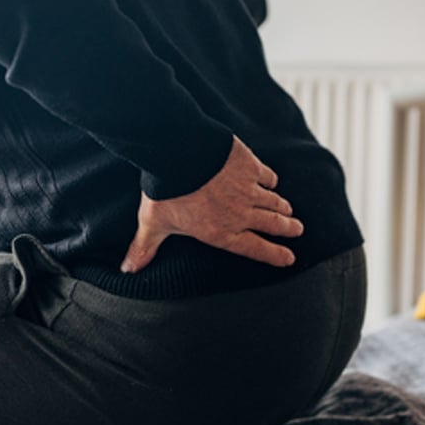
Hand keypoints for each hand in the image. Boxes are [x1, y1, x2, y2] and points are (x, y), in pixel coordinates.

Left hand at [120, 136, 302, 272]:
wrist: (179, 154)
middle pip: (272, 224)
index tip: (289, 258)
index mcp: (221, 233)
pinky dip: (271, 179)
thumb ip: (145, 247)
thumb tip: (127, 270)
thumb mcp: (153, 224)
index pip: (254, 248)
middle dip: (287, 229)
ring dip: (282, 207)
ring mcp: (248, 189)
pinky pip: (267, 175)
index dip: (274, 254)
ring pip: (273, 202)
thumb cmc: (166, 192)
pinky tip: (271, 180)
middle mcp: (240, 214)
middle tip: (298, 230)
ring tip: (288, 210)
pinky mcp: (250, 166)